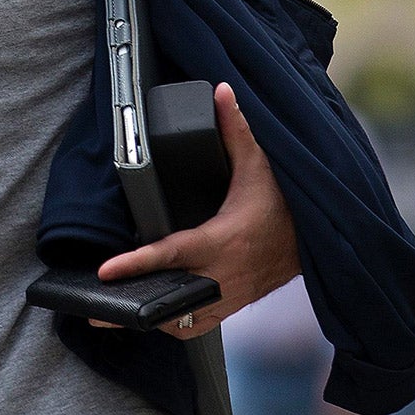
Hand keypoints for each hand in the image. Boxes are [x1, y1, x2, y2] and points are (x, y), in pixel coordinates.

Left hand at [96, 83, 300, 339]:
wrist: (321, 241)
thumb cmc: (285, 203)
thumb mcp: (261, 165)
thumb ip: (236, 129)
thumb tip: (221, 90)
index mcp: (224, 240)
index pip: (172, 254)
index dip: (137, 263)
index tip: (106, 270)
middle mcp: (224, 274)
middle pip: (169, 298)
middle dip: (131, 306)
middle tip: (93, 310)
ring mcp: (229, 296)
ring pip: (182, 319)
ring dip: (148, 319)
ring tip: (110, 318)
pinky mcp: (234, 306)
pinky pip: (198, 324)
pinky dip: (174, 324)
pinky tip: (150, 319)